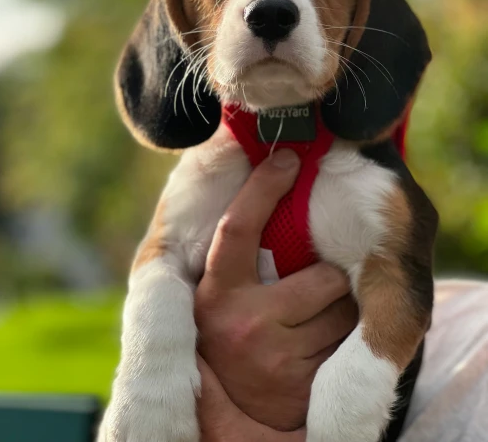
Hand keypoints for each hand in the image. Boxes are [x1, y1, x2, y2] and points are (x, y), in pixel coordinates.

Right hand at [195, 149, 357, 431]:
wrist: (231, 406)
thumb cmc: (231, 326)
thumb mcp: (220, 290)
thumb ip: (237, 251)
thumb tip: (270, 179)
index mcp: (216, 291)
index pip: (236, 227)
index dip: (262, 187)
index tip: (287, 157)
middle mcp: (243, 323)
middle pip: (321, 276)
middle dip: (330, 276)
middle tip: (317, 282)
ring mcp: (276, 357)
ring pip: (343, 310)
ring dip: (342, 307)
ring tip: (318, 315)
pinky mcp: (304, 384)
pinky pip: (349, 344)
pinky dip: (346, 339)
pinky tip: (322, 343)